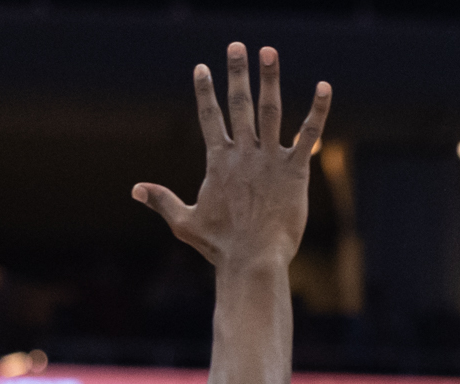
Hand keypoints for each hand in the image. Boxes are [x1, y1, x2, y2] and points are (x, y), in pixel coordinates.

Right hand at [132, 43, 330, 269]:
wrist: (252, 260)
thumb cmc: (219, 246)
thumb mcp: (184, 222)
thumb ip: (161, 200)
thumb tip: (135, 189)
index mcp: (218, 162)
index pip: (210, 117)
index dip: (206, 91)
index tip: (202, 68)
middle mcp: (244, 154)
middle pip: (239, 104)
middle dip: (237, 73)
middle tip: (237, 46)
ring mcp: (270, 160)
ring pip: (270, 110)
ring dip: (269, 79)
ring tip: (268, 51)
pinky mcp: (295, 171)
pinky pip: (308, 134)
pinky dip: (317, 110)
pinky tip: (323, 88)